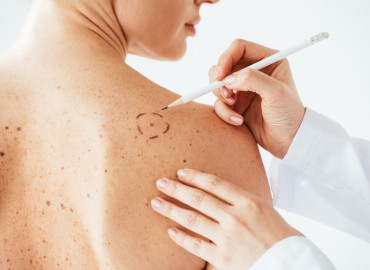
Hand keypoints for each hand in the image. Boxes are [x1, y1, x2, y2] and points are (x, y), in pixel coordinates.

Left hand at [151, 168, 301, 268]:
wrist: (292, 263)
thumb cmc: (281, 236)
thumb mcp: (265, 209)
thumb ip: (241, 200)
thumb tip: (220, 193)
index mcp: (248, 202)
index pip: (215, 184)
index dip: (195, 176)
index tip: (181, 172)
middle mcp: (235, 217)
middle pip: (198, 198)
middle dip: (176, 189)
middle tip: (160, 183)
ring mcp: (228, 237)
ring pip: (192, 219)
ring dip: (171, 210)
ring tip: (156, 202)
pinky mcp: (223, 257)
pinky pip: (196, 245)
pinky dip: (181, 237)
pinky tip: (170, 231)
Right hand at [209, 39, 304, 158]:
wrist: (288, 141)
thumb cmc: (289, 114)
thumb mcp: (276, 93)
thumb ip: (253, 80)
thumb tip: (228, 78)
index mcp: (268, 60)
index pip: (239, 48)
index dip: (226, 57)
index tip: (221, 74)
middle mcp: (253, 71)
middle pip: (224, 63)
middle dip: (220, 78)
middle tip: (225, 93)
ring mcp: (243, 87)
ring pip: (218, 82)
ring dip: (220, 95)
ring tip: (233, 106)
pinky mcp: (235, 103)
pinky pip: (219, 102)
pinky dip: (224, 111)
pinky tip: (238, 120)